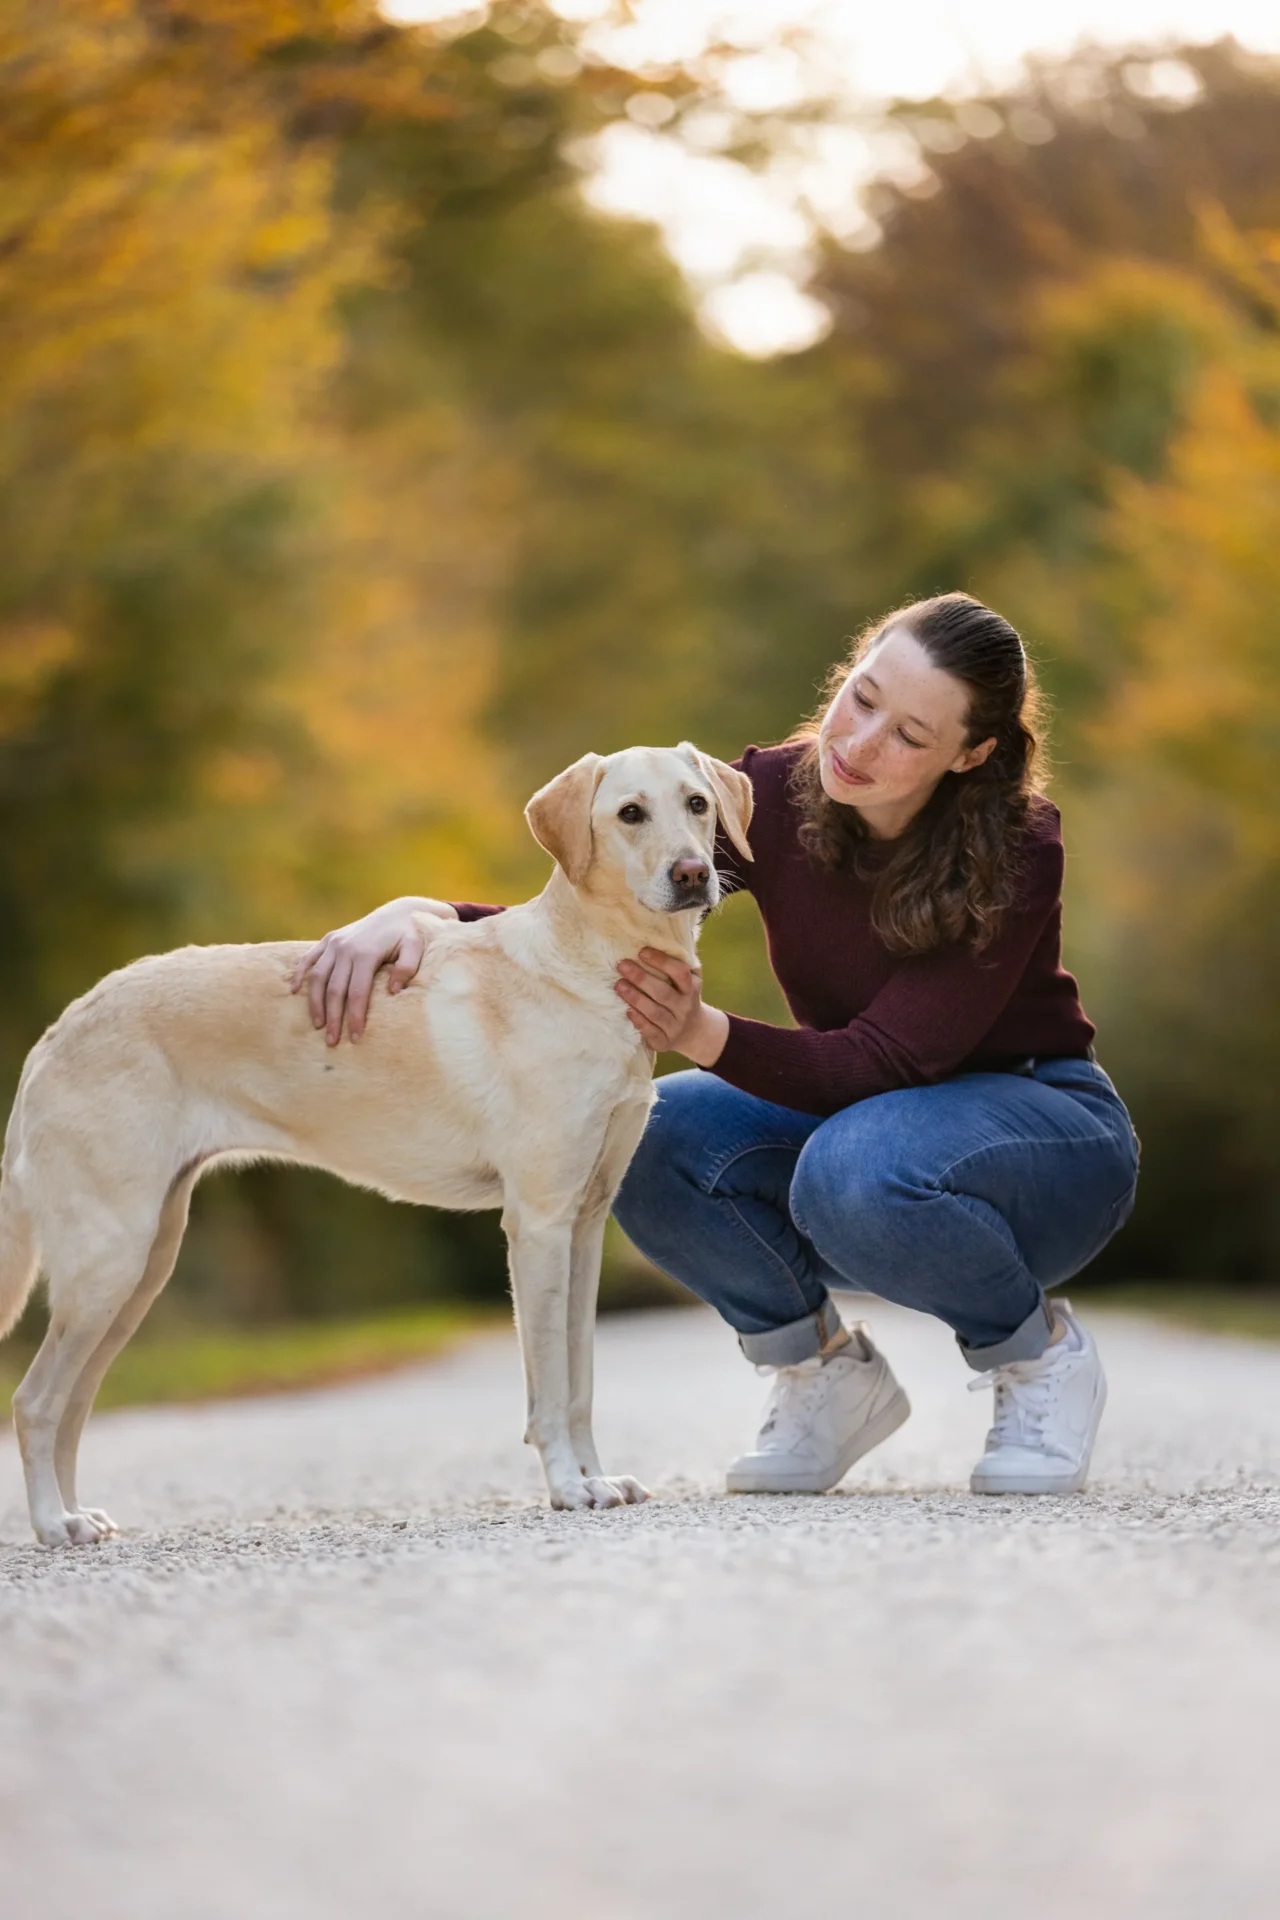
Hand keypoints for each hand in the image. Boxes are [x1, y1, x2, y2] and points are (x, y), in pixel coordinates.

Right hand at [290, 896, 457, 1044]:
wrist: (399, 912)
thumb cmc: (410, 935)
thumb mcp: (415, 948)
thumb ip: (407, 968)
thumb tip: (394, 991)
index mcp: (365, 953)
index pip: (357, 993)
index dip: (355, 1017)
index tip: (356, 1037)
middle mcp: (345, 948)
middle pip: (334, 989)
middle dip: (333, 1017)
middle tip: (332, 1041)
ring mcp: (334, 943)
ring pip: (317, 977)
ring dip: (315, 1003)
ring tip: (318, 1025)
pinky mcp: (328, 939)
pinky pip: (308, 958)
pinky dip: (300, 974)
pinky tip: (294, 991)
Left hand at [613, 948, 729, 1065]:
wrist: (694, 1031)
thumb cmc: (684, 996)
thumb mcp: (689, 979)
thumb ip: (680, 961)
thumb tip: (664, 932)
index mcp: (692, 988)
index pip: (680, 973)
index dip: (662, 961)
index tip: (642, 951)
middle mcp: (685, 1007)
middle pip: (663, 992)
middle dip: (641, 978)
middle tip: (622, 965)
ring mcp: (675, 1026)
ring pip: (654, 1012)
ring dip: (635, 998)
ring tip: (618, 985)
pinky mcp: (664, 1041)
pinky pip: (650, 1031)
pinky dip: (638, 1021)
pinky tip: (626, 1010)